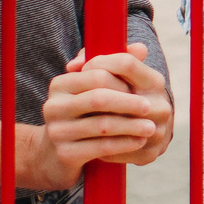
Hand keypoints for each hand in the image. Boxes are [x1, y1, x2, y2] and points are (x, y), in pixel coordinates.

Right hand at [31, 43, 172, 184]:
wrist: (58, 153)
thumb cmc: (83, 113)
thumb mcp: (94, 88)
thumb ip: (116, 65)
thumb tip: (141, 48)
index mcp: (60, 84)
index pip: (97, 74)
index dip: (121, 81)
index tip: (139, 88)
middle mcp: (53, 106)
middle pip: (99, 98)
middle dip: (128, 102)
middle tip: (150, 107)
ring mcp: (57, 132)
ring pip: (103, 125)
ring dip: (131, 125)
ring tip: (151, 127)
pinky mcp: (65, 154)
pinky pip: (101, 147)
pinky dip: (124, 143)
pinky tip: (138, 141)